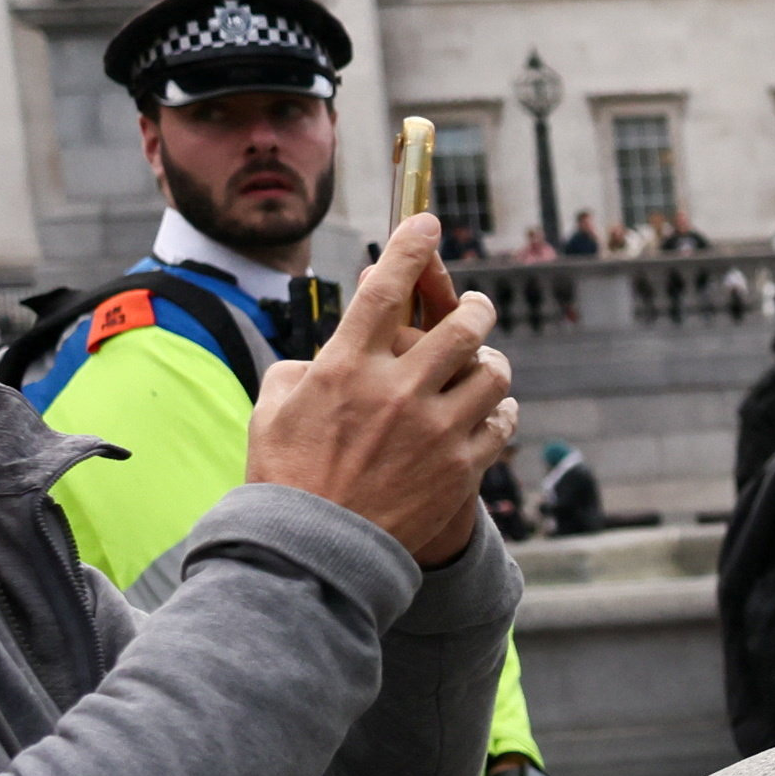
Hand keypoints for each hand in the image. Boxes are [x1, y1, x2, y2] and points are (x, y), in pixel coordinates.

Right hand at [245, 210, 510, 558]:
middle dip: (475, 307)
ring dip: (493, 363)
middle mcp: (396, 390)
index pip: (385, 290)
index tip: (428, 222)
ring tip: (484, 365)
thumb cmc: (284, 479)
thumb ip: (299, 372)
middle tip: (474, 307)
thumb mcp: (271, 411)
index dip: (411, 248)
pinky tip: (491, 411)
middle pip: (461, 325)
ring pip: (494, 372)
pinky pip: (503, 423)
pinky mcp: (462, 468)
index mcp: (345, 368)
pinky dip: (501, 411)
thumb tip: (323, 358)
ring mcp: (435, 429)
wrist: (315, 552)